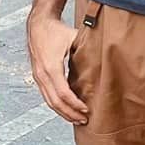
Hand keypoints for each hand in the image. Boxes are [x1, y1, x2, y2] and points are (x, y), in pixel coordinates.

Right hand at [28, 10, 88, 124]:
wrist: (38, 24)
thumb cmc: (56, 30)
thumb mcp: (74, 38)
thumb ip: (87, 48)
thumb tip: (107, 54)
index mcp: (51, 66)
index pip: (63, 93)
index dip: (75, 104)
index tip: (87, 109)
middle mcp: (42, 74)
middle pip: (55, 102)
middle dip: (70, 113)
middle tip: (84, 120)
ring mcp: (38, 76)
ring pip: (49, 102)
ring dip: (62, 112)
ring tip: (76, 119)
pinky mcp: (37, 77)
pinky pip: (46, 96)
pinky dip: (56, 105)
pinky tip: (66, 109)